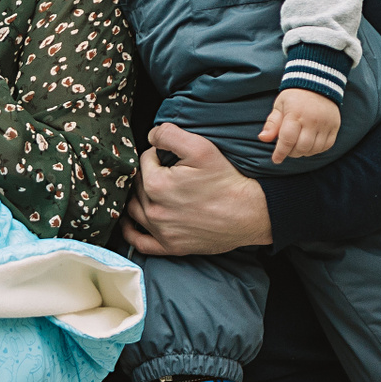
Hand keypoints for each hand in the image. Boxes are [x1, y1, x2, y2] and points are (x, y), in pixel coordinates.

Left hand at [123, 123, 272, 255]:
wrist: (250, 213)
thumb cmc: (226, 181)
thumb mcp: (200, 147)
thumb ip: (168, 134)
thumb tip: (150, 135)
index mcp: (156, 184)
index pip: (144, 161)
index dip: (157, 155)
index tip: (171, 158)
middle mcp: (153, 210)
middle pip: (137, 186)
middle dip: (148, 175)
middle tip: (167, 173)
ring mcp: (161, 231)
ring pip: (134, 210)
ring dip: (138, 198)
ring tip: (148, 191)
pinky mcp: (170, 246)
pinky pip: (139, 242)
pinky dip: (131, 232)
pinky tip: (131, 223)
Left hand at [260, 87, 341, 164]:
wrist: (317, 82)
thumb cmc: (294, 97)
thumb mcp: (279, 106)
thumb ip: (272, 123)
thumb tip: (263, 138)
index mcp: (295, 114)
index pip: (287, 139)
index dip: (280, 152)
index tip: (276, 159)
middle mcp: (312, 120)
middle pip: (301, 147)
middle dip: (292, 152)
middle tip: (288, 148)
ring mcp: (325, 123)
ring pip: (314, 149)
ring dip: (304, 152)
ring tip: (298, 145)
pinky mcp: (334, 126)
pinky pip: (326, 146)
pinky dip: (317, 149)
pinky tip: (310, 144)